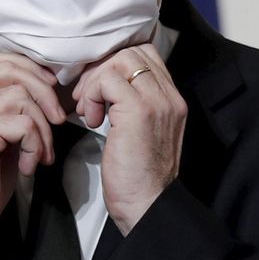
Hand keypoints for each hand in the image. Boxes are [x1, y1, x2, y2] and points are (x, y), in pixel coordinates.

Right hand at [0, 52, 64, 259]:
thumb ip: (9, 112)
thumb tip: (47, 92)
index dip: (29, 70)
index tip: (49, 92)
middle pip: (10, 69)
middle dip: (44, 91)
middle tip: (58, 120)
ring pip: (21, 96)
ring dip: (42, 126)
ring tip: (42, 153)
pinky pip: (23, 123)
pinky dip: (36, 143)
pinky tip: (30, 165)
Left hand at [72, 44, 186, 235]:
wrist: (147, 207)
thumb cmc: (137, 176)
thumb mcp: (140, 133)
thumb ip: (132, 105)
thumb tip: (103, 84)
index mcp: (172, 99)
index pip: (145, 54)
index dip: (114, 64)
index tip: (97, 89)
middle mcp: (170, 96)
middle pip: (131, 51)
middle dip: (100, 69)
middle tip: (86, 98)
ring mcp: (156, 102)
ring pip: (119, 61)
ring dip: (94, 82)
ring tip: (88, 110)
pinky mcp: (138, 112)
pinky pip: (108, 80)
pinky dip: (92, 94)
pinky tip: (92, 119)